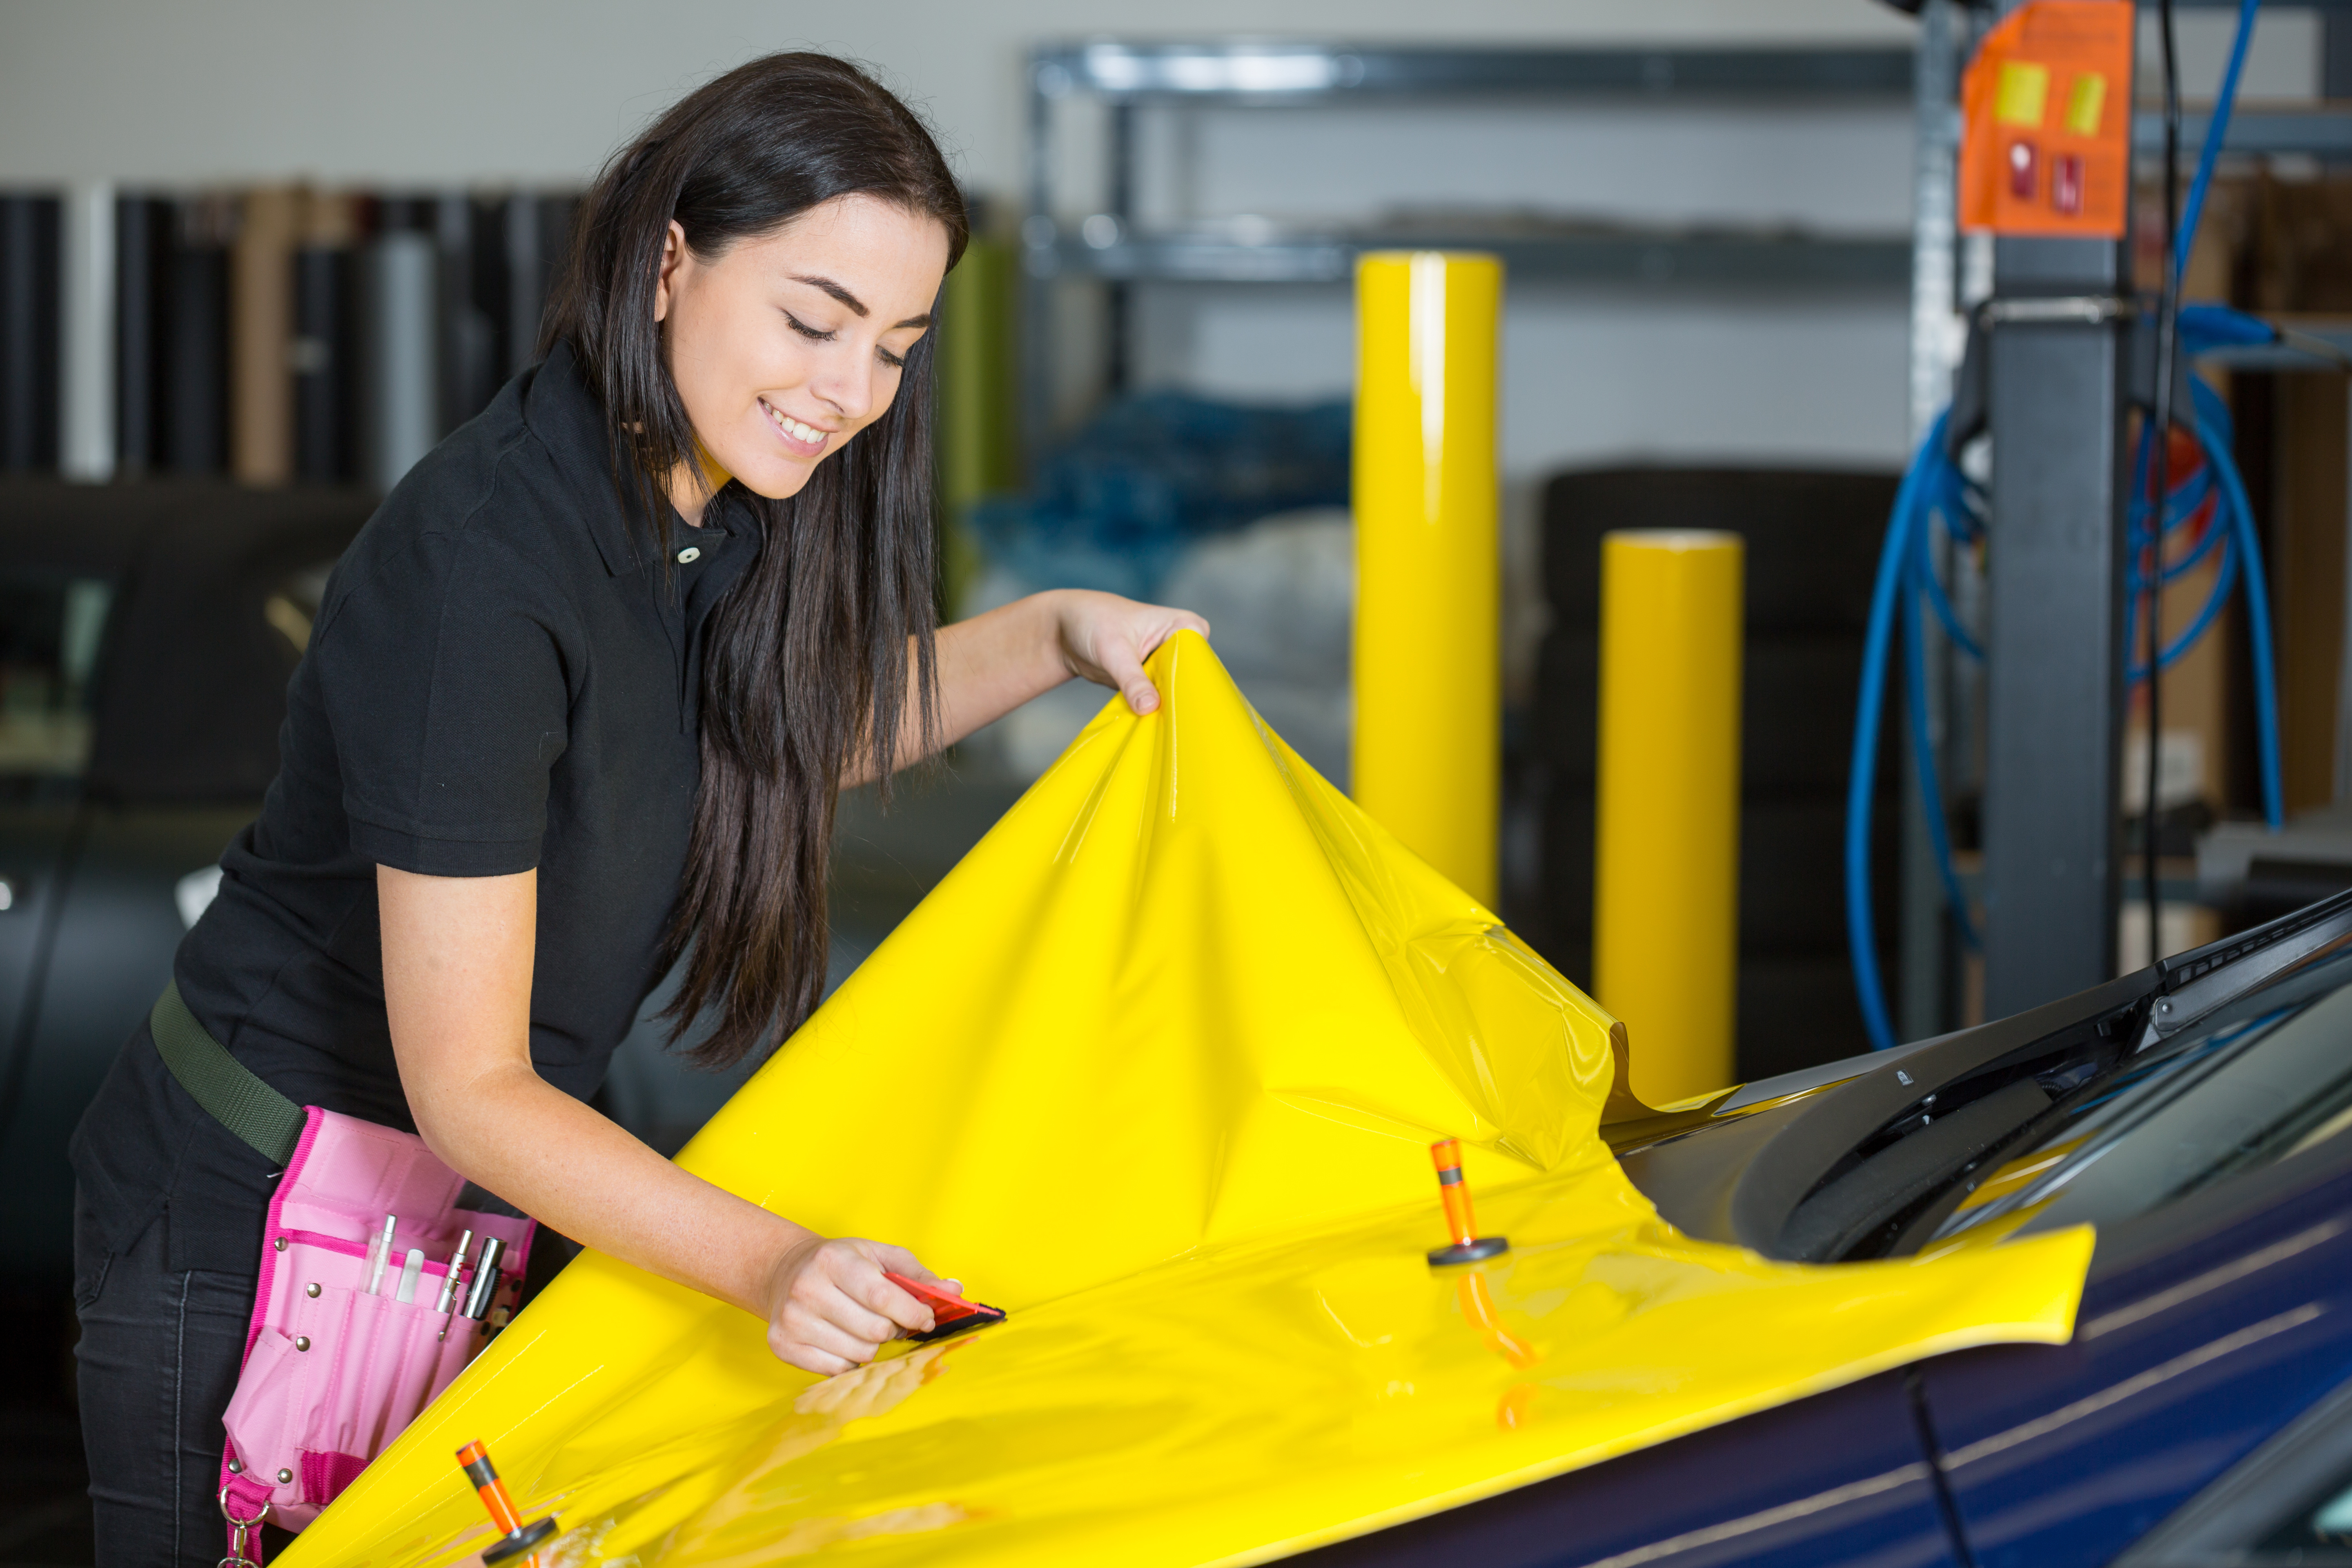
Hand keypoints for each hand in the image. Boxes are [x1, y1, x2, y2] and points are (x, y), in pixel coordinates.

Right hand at [760, 1235, 949, 1375]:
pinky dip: (850, 1361)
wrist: (786, 1271)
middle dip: (892, 1330)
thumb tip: (955, 1291)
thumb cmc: (842, 1264)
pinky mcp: (783, 1345)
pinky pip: (836, 1370)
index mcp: (834, 1260)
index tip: (926, 1319)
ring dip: (872, 1346)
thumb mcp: (880, 1256)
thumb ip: (918, 1275)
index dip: (913, 1313)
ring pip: (858, 1354)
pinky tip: (843, 1340)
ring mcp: (791, 1320)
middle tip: (888, 1320)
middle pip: (873, 1331)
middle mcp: (807, 1289)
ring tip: (863, 1327)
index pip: (882, 1297)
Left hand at [1045, 590, 1210, 715]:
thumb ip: (1132, 680)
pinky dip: (1150, 713)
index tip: (1183, 703)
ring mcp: (1165, 665)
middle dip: (1179, 699)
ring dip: (1165, 709)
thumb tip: (1150, 708)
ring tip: (1163, 728)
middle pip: (1190, 679)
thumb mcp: (1113, 651)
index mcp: (1183, 625)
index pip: (1199, 656)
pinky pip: (1156, 701)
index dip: (1192, 680)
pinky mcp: (1149, 682)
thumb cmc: (1091, 621)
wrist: (1063, 630)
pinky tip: (1148, 727)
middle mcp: (1179, 645)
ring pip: (1173, 693)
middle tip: (1175, 724)